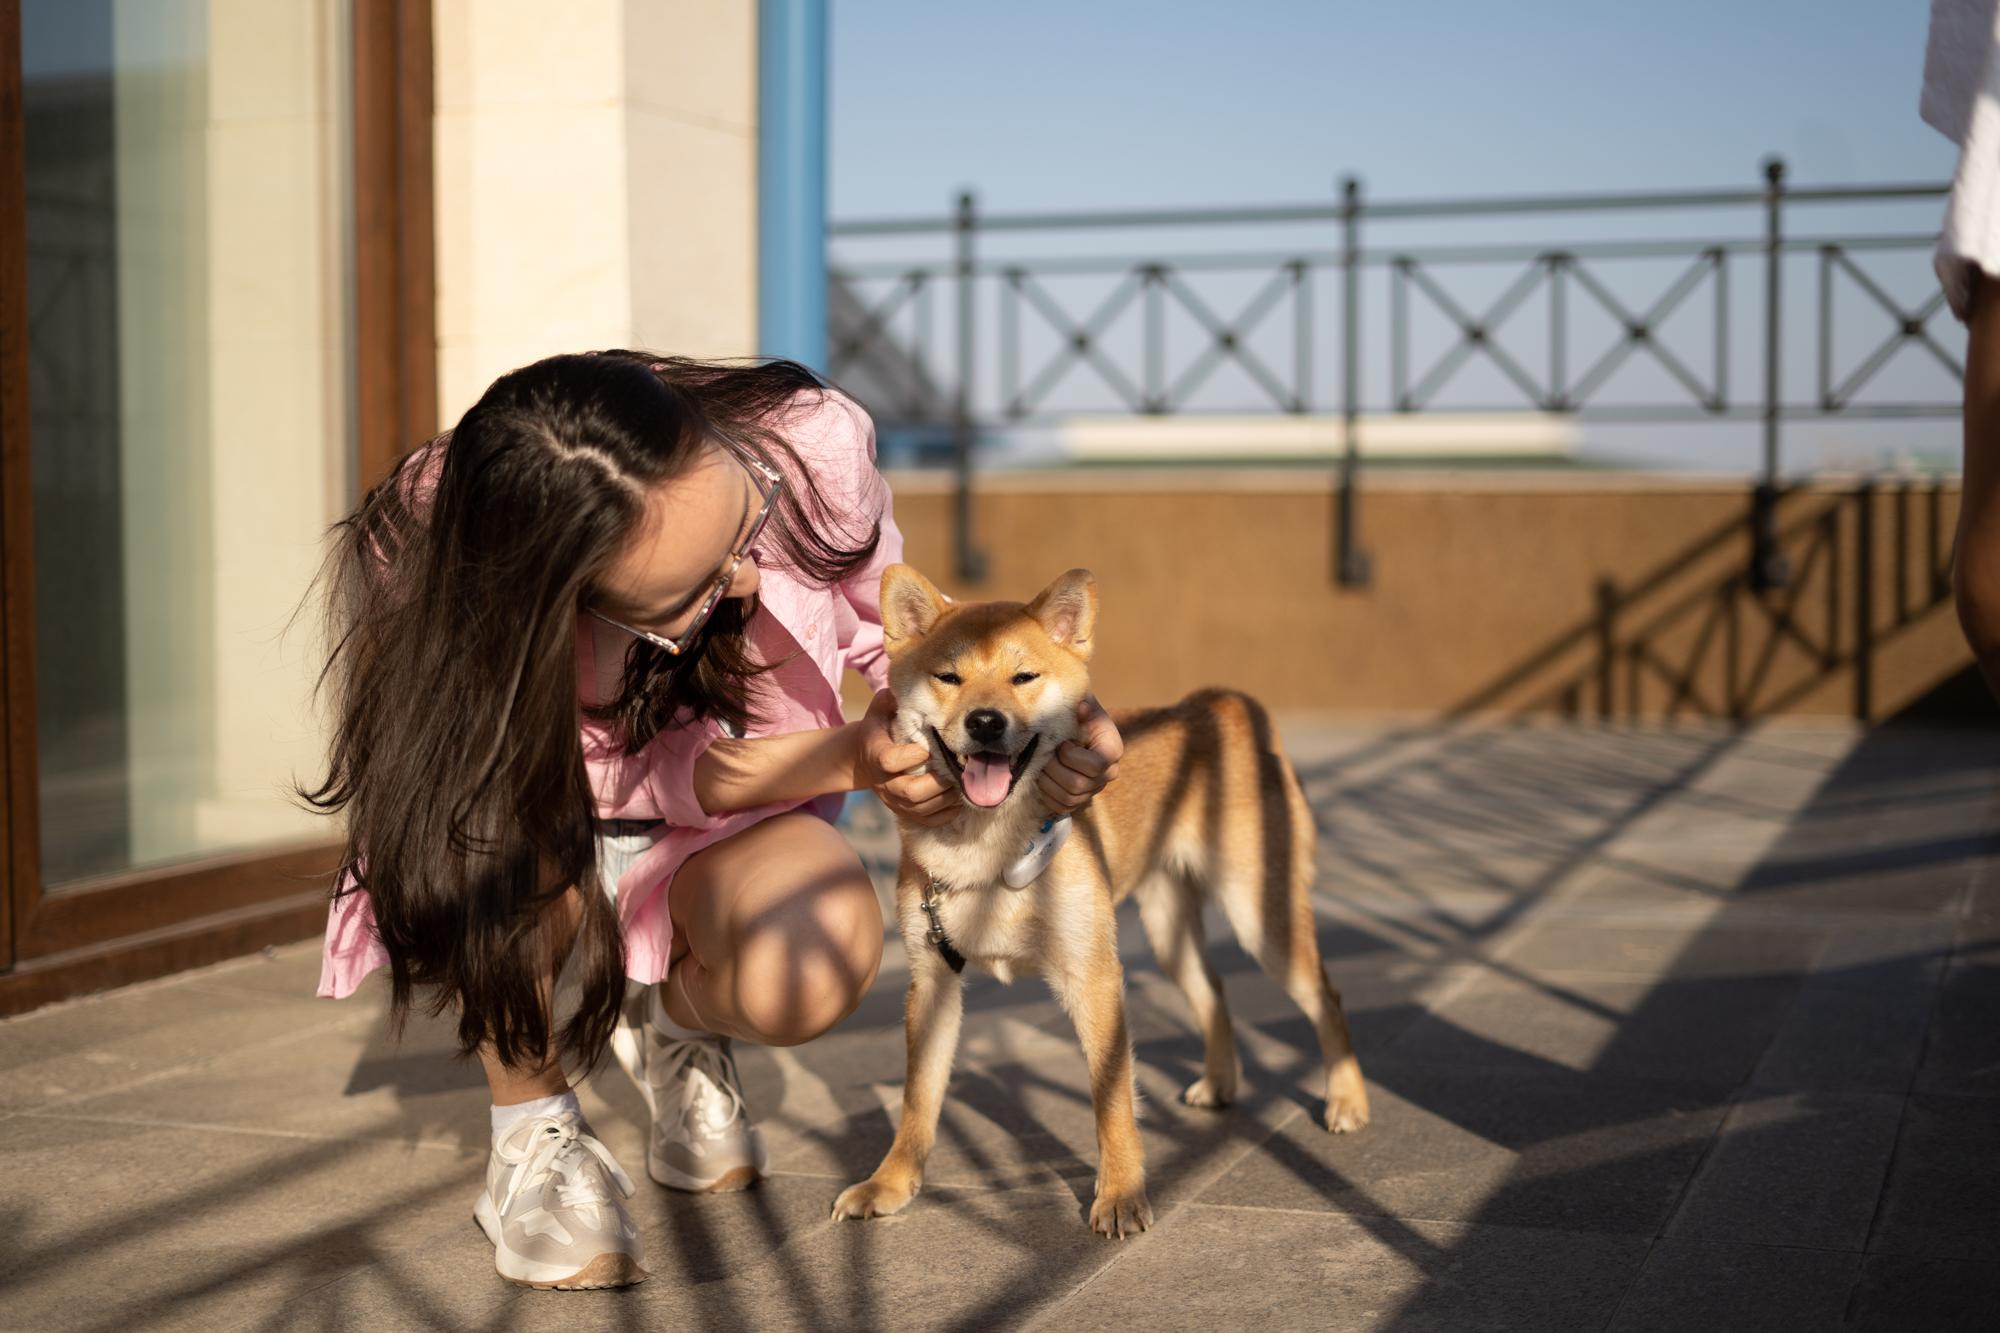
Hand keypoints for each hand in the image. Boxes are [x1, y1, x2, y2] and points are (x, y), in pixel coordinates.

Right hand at [859, 689, 960, 826]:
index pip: (889, 761)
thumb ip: (888, 702)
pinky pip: (927, 820)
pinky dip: (946, 813)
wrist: (862, 759)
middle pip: (910, 792)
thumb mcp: (878, 712)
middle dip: (937, 783)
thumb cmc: (878, 730)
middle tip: (955, 771)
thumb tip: (902, 690)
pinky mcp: (903, 812)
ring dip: (945, 798)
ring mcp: (893, 800)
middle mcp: (883, 782)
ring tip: (961, 784)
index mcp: (876, 754)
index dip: (909, 757)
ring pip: (921, 809)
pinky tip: (958, 799)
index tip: (926, 749)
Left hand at [1036, 695, 1122, 815]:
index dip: (1071, 756)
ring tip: (1042, 767)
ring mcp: (1095, 789)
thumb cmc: (1078, 715)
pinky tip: (1043, 780)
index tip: (1062, 744)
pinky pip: (1063, 807)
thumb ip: (1083, 708)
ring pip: (1069, 798)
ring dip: (1048, 783)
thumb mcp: (1082, 707)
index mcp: (1112, 751)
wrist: (1076, 727)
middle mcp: (1108, 773)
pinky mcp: (1081, 799)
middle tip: (1045, 756)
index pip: (1094, 765)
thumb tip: (1082, 708)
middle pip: (1078, 784)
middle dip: (1054, 770)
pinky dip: (1049, 796)